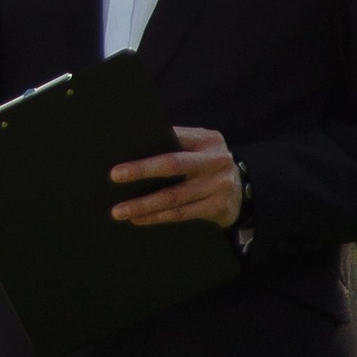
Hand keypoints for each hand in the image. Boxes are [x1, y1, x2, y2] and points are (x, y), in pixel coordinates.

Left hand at [110, 127, 242, 229]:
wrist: (240, 192)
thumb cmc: (207, 166)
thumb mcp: (200, 148)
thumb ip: (178, 144)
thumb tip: (134, 147)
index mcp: (208, 139)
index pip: (174, 137)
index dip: (150, 141)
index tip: (127, 148)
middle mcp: (215, 160)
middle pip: (173, 165)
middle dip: (141, 170)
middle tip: (115, 176)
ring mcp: (218, 185)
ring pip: (173, 196)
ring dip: (143, 204)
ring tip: (120, 210)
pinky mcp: (217, 206)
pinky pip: (181, 213)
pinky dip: (156, 217)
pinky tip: (138, 219)